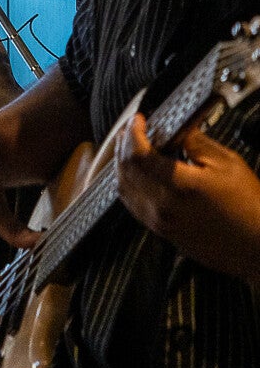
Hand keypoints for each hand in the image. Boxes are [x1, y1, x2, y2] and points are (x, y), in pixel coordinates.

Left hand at [116, 115, 259, 283]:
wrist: (257, 248)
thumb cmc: (249, 206)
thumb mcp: (227, 164)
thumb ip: (196, 142)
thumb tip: (177, 126)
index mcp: (178, 186)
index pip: (138, 154)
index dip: (134, 133)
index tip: (138, 119)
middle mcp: (162, 206)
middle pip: (126, 171)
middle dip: (123, 146)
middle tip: (130, 130)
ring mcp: (159, 223)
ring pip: (124, 190)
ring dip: (121, 166)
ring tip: (128, 148)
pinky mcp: (162, 233)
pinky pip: (133, 206)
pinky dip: (128, 186)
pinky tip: (136, 175)